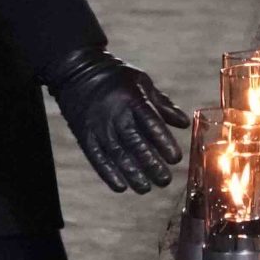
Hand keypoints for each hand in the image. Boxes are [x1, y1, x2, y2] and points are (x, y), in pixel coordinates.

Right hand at [42, 49, 185, 194]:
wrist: (76, 71)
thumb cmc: (116, 77)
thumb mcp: (142, 82)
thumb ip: (162, 105)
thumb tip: (184, 123)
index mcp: (132, 99)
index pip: (151, 124)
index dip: (164, 143)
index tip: (175, 159)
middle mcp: (115, 114)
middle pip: (135, 144)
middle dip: (151, 164)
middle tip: (165, 180)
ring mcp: (98, 126)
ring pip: (117, 155)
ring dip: (133, 174)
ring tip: (146, 188)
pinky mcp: (85, 135)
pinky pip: (97, 158)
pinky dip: (108, 174)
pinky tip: (121, 187)